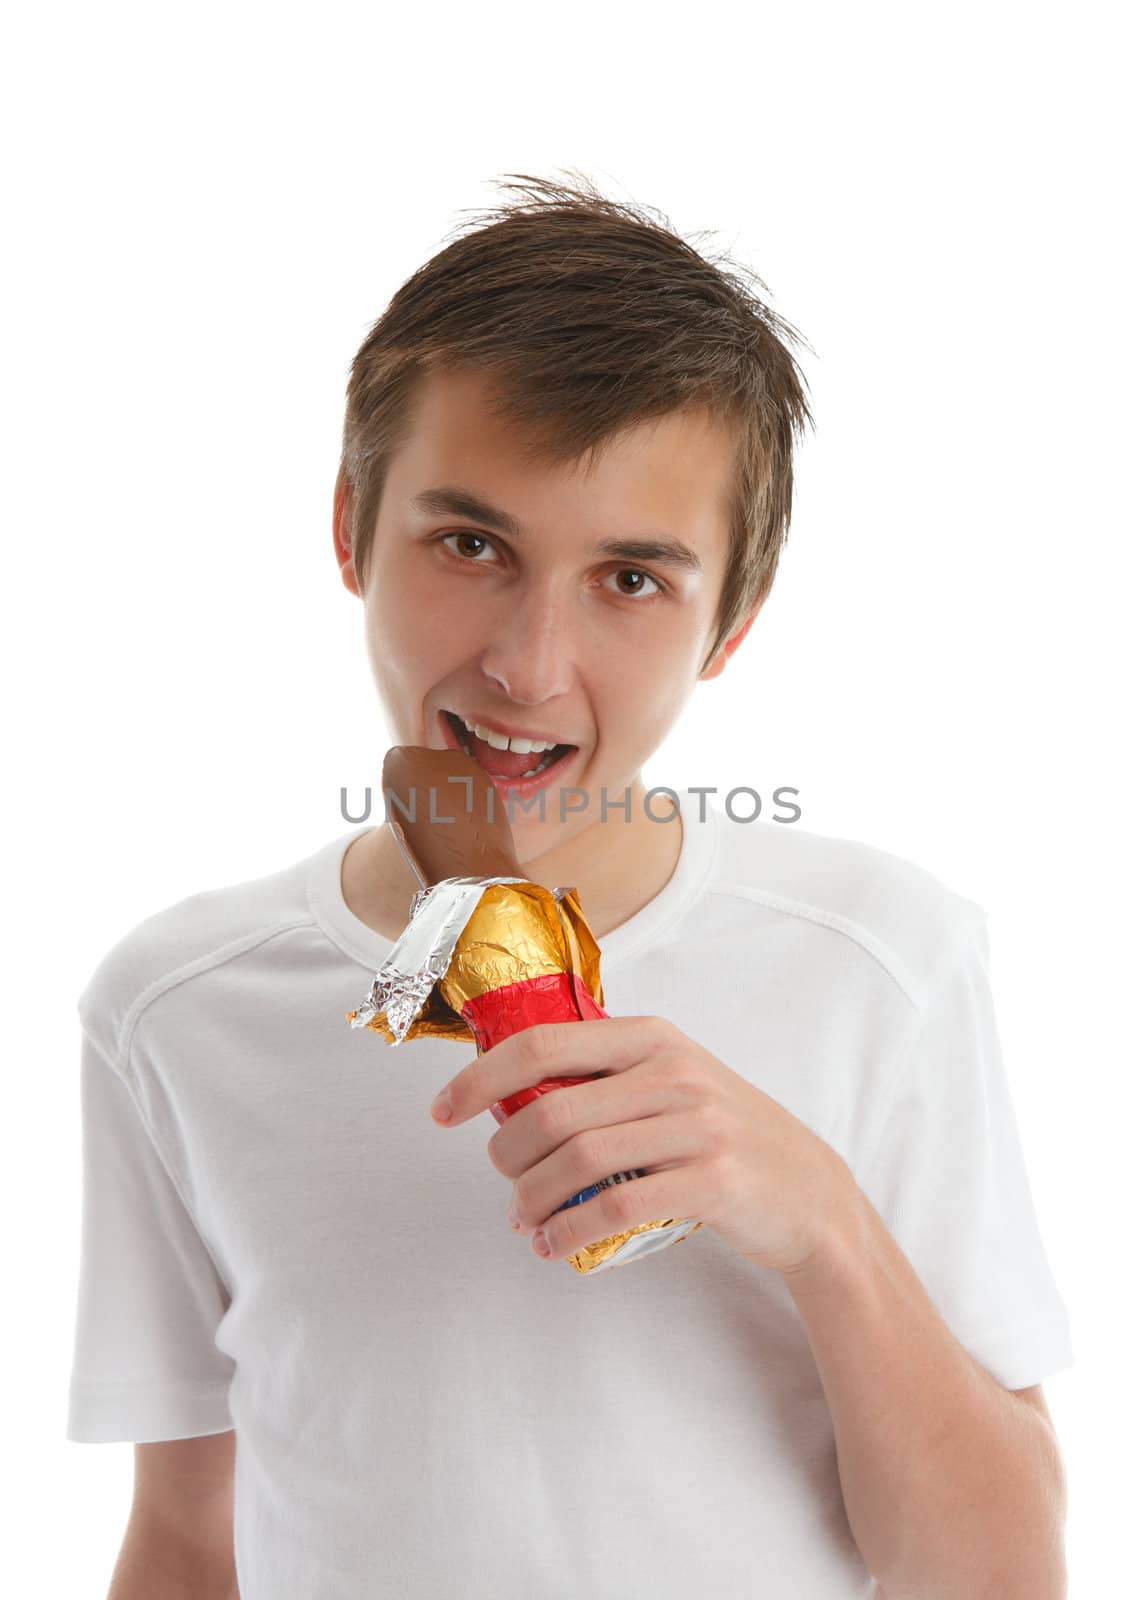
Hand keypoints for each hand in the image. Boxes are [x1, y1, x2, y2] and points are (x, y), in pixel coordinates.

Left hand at [429, 1015, 855, 1274]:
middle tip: (502, 1182)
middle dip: (506, 1155)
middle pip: (551, 1111)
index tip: (443, 1110)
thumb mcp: (671, 1080)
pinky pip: (614, 1208)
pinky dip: (568, 1230)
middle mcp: (672, 1072)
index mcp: (651, 1036)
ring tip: (523, 1220)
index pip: (543, 1044)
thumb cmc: (722, 1135)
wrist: (808, 1191)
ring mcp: (696, 1126)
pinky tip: (553, 1243)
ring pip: (576, 1160)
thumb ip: (604, 1076)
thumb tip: (508, 1097)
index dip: (481, 1077)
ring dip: (531, 1199)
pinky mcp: (712, 1182)